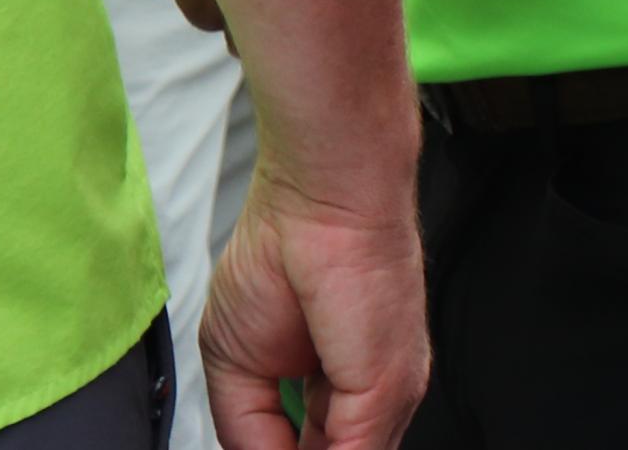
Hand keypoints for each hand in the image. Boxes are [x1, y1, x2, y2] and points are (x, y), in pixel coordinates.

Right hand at [200, 159, 427, 449]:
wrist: (320, 203)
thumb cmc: (278, 255)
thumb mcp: (239, 365)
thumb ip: (252, 430)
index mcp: (337, 384)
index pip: (316, 449)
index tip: (274, 446)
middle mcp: (369, 391)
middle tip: (278, 444)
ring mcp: (386, 393)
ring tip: (281, 443)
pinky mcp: (388, 390)